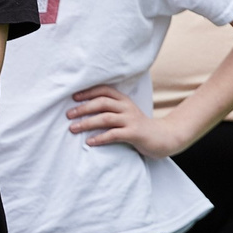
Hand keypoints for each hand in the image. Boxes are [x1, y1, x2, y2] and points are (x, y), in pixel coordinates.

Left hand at [66, 84, 190, 157]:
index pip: (104, 90)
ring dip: (87, 123)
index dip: (88, 92)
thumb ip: (110, 110)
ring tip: (73, 128)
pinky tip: (89, 142)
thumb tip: (84, 111)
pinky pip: (114, 134)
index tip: (73, 97)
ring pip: (105, 118)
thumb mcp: (125, 114)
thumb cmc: (138, 126)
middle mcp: (127, 107)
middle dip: (83, 108)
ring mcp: (131, 120)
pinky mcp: (134, 133)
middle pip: (102, 103)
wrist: (164, 137)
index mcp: (124, 100)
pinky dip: (100, 138)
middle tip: (68, 115)